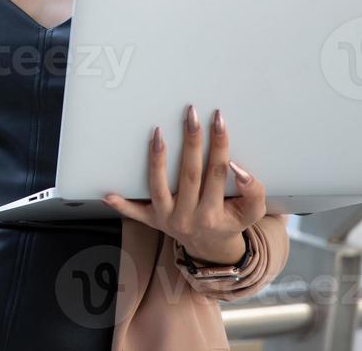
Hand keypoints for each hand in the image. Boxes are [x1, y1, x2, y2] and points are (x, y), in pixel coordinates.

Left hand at [102, 104, 266, 265]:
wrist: (211, 247)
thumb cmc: (230, 222)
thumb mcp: (251, 213)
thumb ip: (253, 191)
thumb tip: (237, 168)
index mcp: (214, 214)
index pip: (217, 172)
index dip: (220, 144)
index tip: (219, 119)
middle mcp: (189, 217)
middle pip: (189, 174)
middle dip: (192, 141)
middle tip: (191, 114)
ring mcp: (167, 219)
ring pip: (159, 187)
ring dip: (157, 160)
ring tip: (158, 133)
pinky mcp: (152, 220)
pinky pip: (134, 213)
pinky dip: (122, 205)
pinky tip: (108, 192)